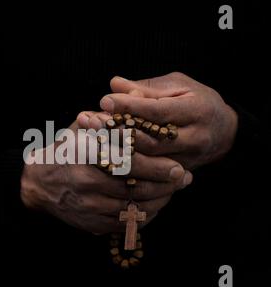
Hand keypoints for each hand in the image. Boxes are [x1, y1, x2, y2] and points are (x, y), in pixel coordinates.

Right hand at [21, 120, 191, 233]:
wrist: (39, 183)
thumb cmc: (65, 152)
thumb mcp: (80, 129)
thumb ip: (107, 120)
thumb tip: (135, 102)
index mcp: (86, 155)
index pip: (130, 162)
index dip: (158, 166)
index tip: (178, 165)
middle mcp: (86, 183)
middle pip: (136, 187)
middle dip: (165, 185)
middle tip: (183, 178)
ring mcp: (89, 206)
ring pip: (134, 208)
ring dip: (159, 201)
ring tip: (173, 191)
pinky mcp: (91, 224)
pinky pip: (125, 224)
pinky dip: (144, 216)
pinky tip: (154, 206)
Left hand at [99, 72, 237, 168]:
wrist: (224, 132)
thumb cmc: (198, 101)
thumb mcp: (179, 86)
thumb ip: (147, 87)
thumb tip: (114, 84)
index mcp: (198, 111)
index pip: (158, 111)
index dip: (130, 106)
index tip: (104, 101)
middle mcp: (194, 139)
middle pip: (150, 140)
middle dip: (117, 129)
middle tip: (90, 120)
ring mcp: (187, 160)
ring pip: (147, 159)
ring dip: (116, 148)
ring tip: (92, 135)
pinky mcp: (178, 174)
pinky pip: (148, 173)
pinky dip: (124, 163)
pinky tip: (103, 153)